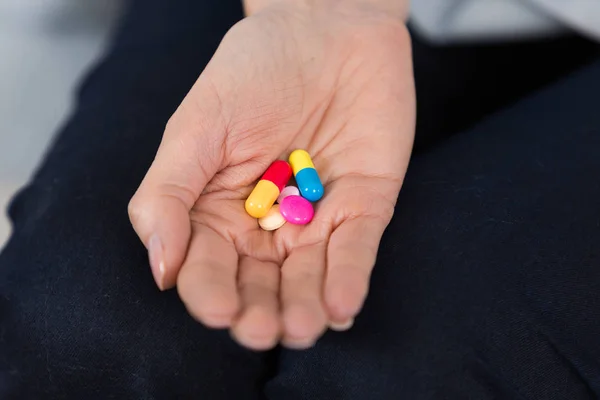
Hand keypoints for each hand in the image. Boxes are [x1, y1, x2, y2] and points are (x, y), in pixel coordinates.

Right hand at [128, 0, 414, 349]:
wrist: (323, 26)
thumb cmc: (251, 72)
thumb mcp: (194, 127)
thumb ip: (167, 194)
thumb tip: (160, 267)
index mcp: (218, 213)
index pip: (209, 266)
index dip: (210, 292)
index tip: (217, 310)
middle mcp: (266, 226)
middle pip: (260, 283)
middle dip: (261, 311)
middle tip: (261, 331)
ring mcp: (317, 218)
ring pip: (310, 276)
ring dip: (305, 307)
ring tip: (300, 330)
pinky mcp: (364, 205)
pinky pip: (356, 249)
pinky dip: (350, 277)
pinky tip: (340, 307)